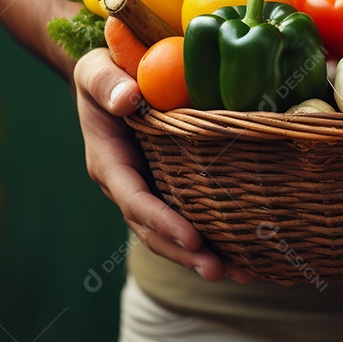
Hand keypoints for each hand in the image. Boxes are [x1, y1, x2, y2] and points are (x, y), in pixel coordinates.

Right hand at [73, 48, 253, 283]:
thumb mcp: (96, 68)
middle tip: (220, 270)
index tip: (191, 238)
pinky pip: (188, 216)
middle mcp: (127, 184)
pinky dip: (212, 237)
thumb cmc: (106, 70)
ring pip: (171, 233)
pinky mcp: (169, 187)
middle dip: (185, 253)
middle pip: (154, 230)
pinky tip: (246, 253)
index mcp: (109, 161)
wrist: (114, 79)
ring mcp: (148, 189)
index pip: (135, 199)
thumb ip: (107, 83)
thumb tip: (128, 99)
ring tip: (242, 273)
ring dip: (202, 256)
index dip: (161, 221)